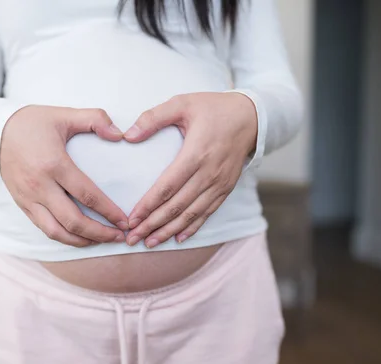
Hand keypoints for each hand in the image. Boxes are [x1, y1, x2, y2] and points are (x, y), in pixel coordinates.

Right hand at [0, 105, 128, 246]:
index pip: (87, 195)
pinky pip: (44, 228)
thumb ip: (95, 119)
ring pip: (57, 232)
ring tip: (102, 240)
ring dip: (82, 241)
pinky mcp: (22, 204)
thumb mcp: (64, 114)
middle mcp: (40, 186)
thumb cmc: (33, 123)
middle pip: (73, 221)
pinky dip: (64, 237)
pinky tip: (80, 237)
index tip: (125, 220)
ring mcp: (29, 198)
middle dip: (100, 233)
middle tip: (120, 236)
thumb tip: (120, 135)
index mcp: (54, 164)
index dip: (109, 211)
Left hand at [123, 92, 257, 247]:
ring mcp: (219, 183)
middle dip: (153, 225)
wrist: (252, 116)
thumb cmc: (212, 108)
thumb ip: (153, 117)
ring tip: (149, 243)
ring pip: (191, 214)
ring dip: (169, 231)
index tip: (131, 219)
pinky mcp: (226, 188)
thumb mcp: (182, 103)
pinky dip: (192, 227)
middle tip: (132, 239)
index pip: (167, 186)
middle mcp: (209, 173)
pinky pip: (207, 212)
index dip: (148, 205)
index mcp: (196, 153)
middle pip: (177, 206)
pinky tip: (178, 238)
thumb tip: (128, 136)